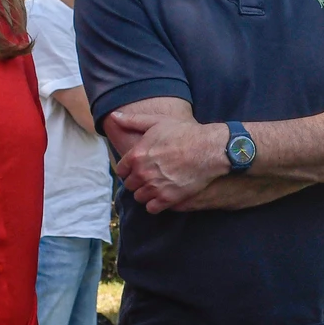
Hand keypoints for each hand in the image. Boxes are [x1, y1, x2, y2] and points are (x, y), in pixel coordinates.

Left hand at [106, 111, 229, 212]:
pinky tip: (162, 196)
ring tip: (155, 187)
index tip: (137, 168)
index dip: (129, 169)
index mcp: (136, 155)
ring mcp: (155, 187)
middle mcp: (143, 173)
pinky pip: (152, 208)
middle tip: (149, 177)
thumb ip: (133, 120)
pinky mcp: (168, 198)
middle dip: (137, 181)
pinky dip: (155, 204)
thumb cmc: (184, 133)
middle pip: (130, 185)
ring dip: (145, 193)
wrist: (209, 148)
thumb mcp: (157, 121)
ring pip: (139, 197)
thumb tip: (114, 116)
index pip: (121, 170)